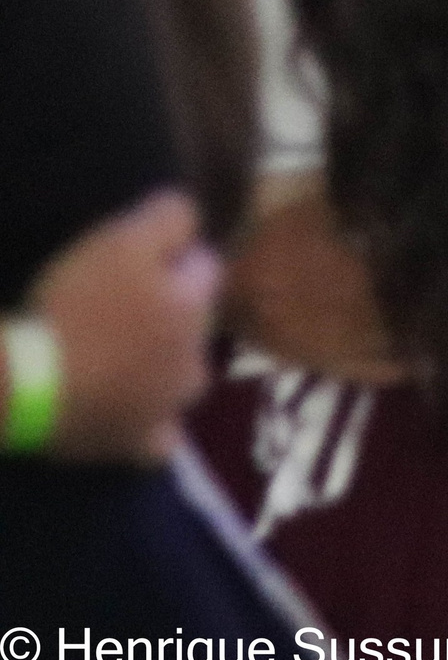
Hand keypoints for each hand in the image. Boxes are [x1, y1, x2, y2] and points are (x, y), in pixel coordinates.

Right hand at [26, 191, 219, 463]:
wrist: (30, 385)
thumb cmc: (77, 306)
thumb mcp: (122, 240)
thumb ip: (168, 218)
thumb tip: (192, 215)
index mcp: (195, 307)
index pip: (205, 268)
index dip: (174, 257)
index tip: (138, 257)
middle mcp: (196, 358)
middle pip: (193, 325)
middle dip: (170, 312)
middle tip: (120, 308)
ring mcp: (169, 406)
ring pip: (182, 381)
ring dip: (162, 367)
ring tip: (121, 358)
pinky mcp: (135, 444)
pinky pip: (158, 438)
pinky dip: (149, 427)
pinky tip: (129, 415)